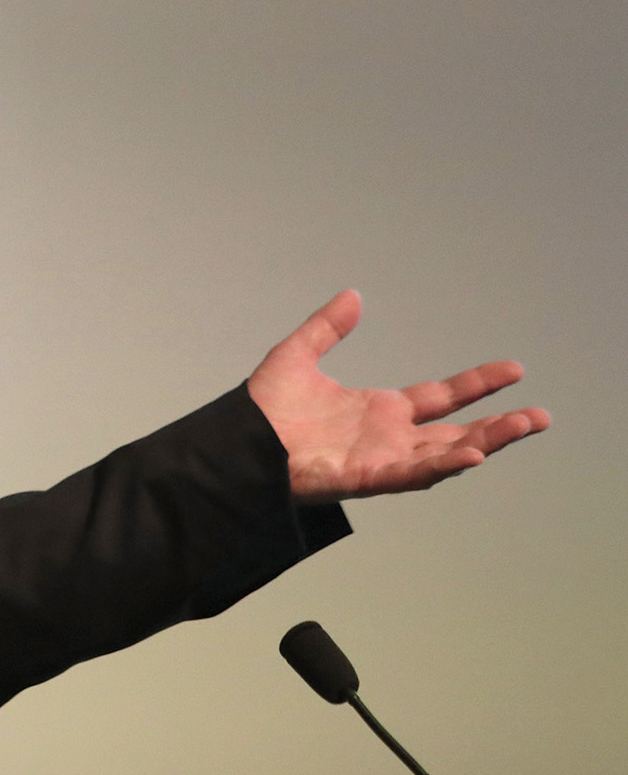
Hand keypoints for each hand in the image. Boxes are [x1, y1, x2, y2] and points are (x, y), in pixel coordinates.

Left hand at [246, 290, 550, 503]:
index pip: (441, 397)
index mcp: (379, 412)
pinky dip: (441, 465)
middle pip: (457, 433)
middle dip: (500, 427)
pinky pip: (409, 475)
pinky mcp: (362, 478)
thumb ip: (327, 328)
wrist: (232, 444)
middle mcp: (387, 439)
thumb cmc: (261, 411)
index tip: (514, 369)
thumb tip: (353, 296)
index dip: (477, 384)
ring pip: (444, 456)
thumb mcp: (297, 356)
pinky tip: (472, 454)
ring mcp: (378, 461)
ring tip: (523, 427)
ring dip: (485, 443)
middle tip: (540, 416)